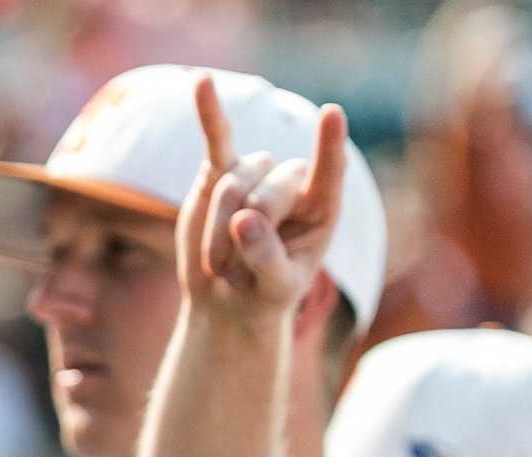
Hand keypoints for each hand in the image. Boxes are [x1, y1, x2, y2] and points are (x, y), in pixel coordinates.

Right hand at [177, 74, 347, 319]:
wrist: (226, 299)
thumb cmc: (261, 295)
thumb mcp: (274, 289)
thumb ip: (266, 257)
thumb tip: (243, 219)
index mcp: (322, 207)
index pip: (329, 171)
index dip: (329, 145)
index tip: (331, 113)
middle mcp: (293, 183)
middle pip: (268, 188)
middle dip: (245, 231)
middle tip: (230, 272)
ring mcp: (255, 174)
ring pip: (233, 182)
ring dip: (216, 227)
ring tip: (216, 263)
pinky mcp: (219, 174)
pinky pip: (216, 139)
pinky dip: (209, 112)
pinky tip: (201, 82)